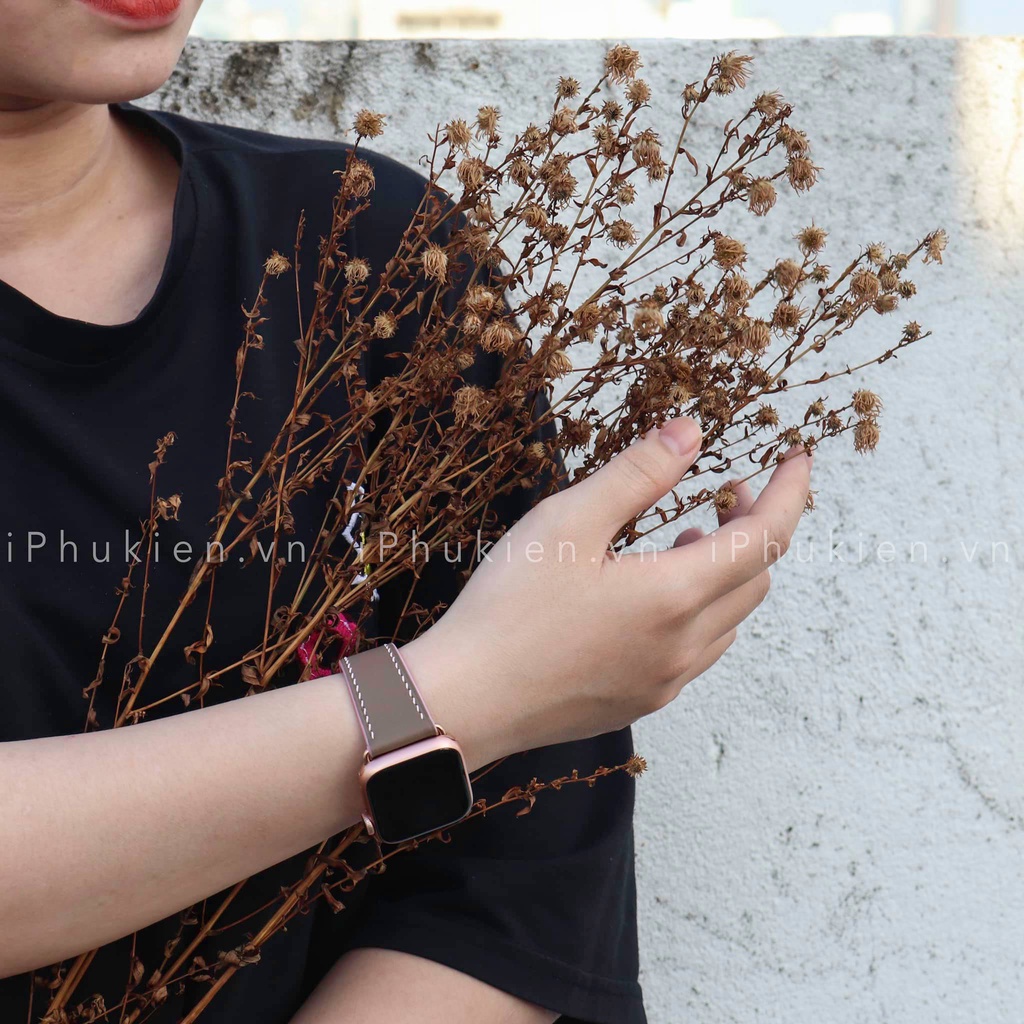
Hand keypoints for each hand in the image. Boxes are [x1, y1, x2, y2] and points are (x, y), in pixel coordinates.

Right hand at [403, 417, 811, 766]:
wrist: (464, 702)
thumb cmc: (509, 608)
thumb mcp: (567, 522)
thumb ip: (636, 474)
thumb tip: (692, 432)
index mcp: (674, 597)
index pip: (767, 538)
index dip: (790, 492)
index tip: (797, 458)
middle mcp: (683, 646)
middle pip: (756, 579)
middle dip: (755, 528)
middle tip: (725, 492)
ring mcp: (665, 681)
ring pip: (729, 618)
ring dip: (726, 571)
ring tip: (682, 537)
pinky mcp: (640, 700)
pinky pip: (698, 649)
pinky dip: (699, 609)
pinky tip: (651, 594)